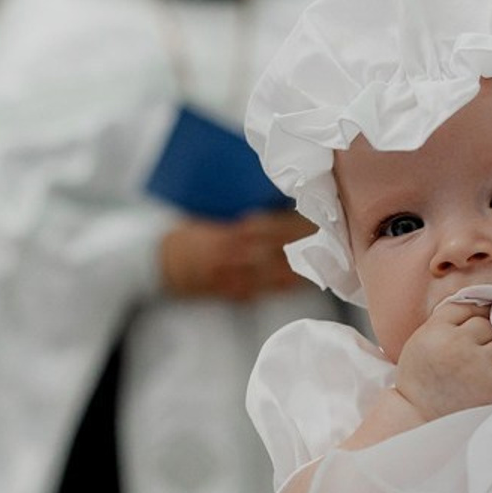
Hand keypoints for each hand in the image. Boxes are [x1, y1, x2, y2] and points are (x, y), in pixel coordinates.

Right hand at [159, 209, 315, 300]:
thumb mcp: (208, 214)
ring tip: (329, 257)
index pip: (273, 226)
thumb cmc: (186, 233)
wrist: (156, 264)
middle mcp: (236, 257)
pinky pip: (266, 288)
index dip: (297, 222)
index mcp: (231, 234)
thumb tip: (276, 200)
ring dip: (304, 264)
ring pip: (278, 271)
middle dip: (307, 241)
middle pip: (281, 248)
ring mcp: (236, 277)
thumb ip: (238, 214)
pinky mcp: (233, 292)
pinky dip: (286, 283)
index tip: (318, 215)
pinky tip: (303, 278)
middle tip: (335, 233)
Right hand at [393, 298, 491, 420]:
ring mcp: (480, 366)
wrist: (419, 419)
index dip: (466, 322)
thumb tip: (484, 302)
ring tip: (472, 378)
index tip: (461, 337)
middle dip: (479, 340)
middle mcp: (459, 345)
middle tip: (461, 363)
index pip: (467, 308)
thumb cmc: (421, 378)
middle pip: (486, 326)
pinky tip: (482, 389)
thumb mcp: (422, 339)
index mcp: (437, 331)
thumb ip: (448, 317)